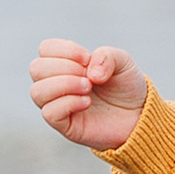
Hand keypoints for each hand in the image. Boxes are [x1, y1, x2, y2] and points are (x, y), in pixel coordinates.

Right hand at [30, 38, 149, 152]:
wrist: (138, 116)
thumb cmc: (126, 87)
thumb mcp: (123, 63)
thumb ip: (107, 56)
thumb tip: (89, 72)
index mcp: (66, 64)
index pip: (46, 49)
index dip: (65, 50)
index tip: (88, 59)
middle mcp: (56, 83)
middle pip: (36, 68)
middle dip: (65, 67)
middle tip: (89, 77)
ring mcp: (58, 104)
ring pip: (37, 91)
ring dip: (65, 84)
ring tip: (88, 88)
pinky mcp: (64, 125)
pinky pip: (49, 113)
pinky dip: (68, 103)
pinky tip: (87, 102)